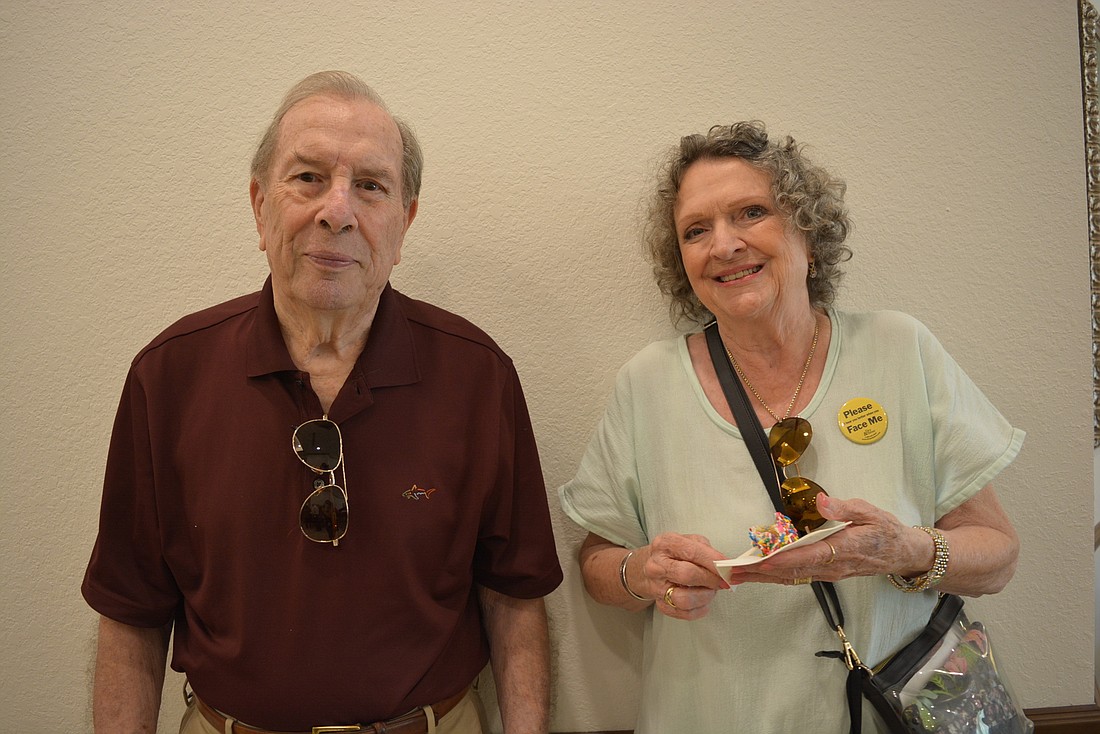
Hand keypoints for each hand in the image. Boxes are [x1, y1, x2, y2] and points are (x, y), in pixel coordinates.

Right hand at [632, 532, 729, 619]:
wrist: (645, 567)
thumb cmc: (672, 554)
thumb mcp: (686, 541)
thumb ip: (705, 549)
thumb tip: (724, 563)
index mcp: (665, 544)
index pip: (692, 552)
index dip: (714, 561)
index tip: (729, 567)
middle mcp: (657, 565)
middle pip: (688, 575)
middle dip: (711, 579)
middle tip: (723, 581)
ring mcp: (656, 586)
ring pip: (684, 599)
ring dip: (705, 596)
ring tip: (711, 590)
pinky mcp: (660, 603)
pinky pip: (683, 613)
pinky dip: (699, 610)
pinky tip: (703, 602)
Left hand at [724, 494, 927, 586]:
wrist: (902, 554)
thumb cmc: (886, 530)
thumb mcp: (871, 512)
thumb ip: (845, 508)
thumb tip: (821, 501)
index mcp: (845, 548)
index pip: (810, 556)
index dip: (786, 559)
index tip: (764, 560)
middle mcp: (834, 566)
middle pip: (794, 572)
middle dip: (763, 572)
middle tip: (734, 572)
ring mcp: (830, 573)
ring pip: (793, 577)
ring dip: (765, 577)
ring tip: (738, 575)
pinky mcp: (827, 574)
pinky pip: (799, 576)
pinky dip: (777, 576)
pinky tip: (761, 574)